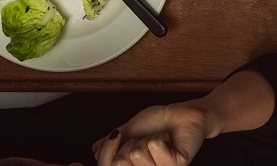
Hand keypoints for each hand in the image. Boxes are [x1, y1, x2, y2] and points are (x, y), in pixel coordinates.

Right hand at [93, 102, 209, 165]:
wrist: (181, 115)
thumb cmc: (156, 125)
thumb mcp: (127, 133)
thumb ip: (109, 144)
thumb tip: (95, 150)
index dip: (107, 150)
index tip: (117, 136)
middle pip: (120, 161)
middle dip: (131, 143)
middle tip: (145, 141)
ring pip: (137, 153)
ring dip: (147, 139)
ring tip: (159, 140)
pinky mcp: (176, 165)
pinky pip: (154, 145)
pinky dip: (160, 136)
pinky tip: (169, 140)